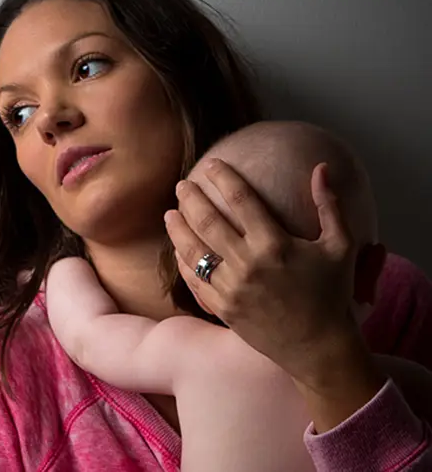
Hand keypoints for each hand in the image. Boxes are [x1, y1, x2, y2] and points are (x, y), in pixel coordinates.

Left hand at [164, 158, 364, 385]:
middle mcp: (248, 263)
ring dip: (177, 228)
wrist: (318, 347)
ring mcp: (231, 287)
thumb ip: (329, 205)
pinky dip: (182, 262)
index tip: (210, 164)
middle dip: (190, 199)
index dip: (223, 178)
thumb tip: (321, 167)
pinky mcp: (222, 307)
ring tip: (170, 213)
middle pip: (208, 222)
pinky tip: (176, 248)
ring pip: (193, 251)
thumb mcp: (341, 246)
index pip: (241, 200)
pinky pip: (193, 280)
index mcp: (275, 244)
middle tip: (181, 185)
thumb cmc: (332, 294)